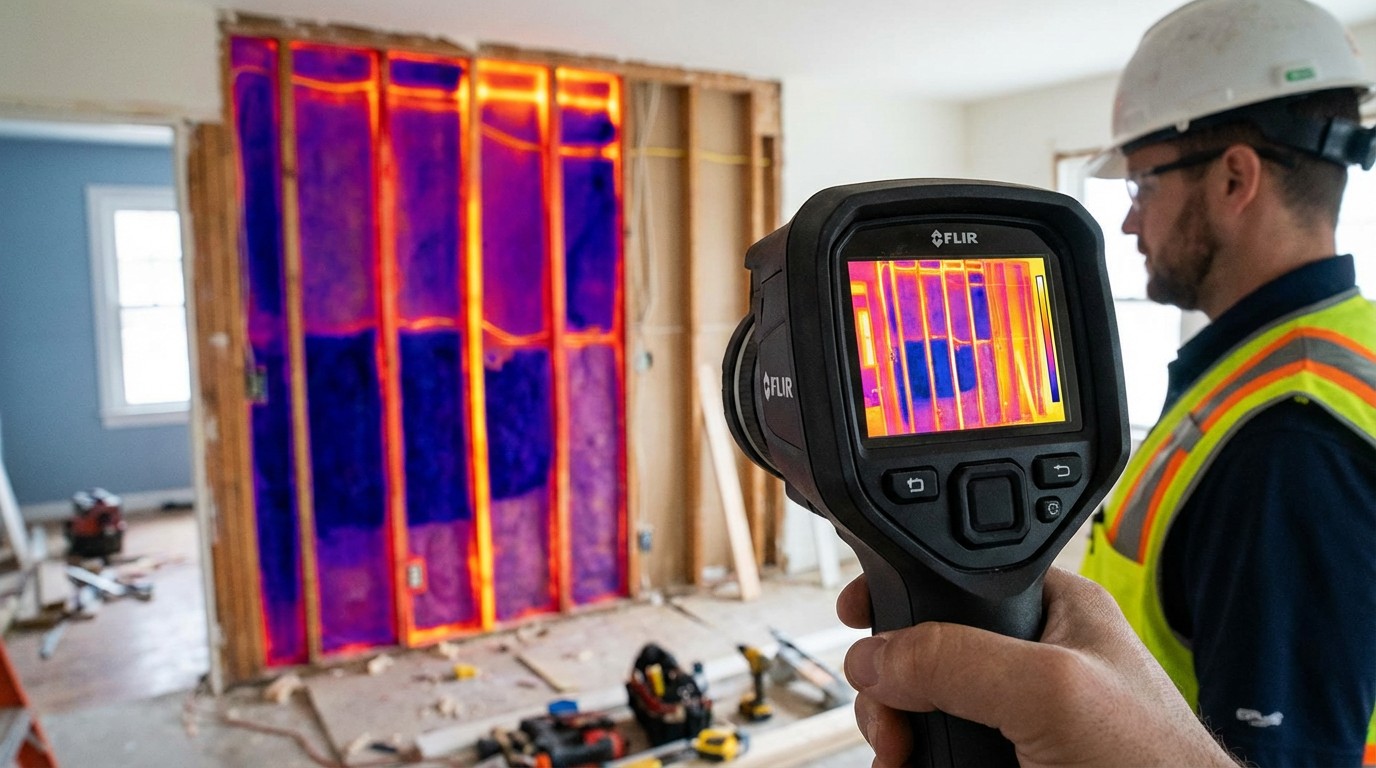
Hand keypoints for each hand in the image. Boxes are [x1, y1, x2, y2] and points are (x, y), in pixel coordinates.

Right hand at [837, 567, 1236, 767]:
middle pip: (922, 650)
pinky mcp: (1003, 765)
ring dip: (894, 733)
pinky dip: (910, 763)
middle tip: (892, 721)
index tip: (859, 615)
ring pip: (920, 710)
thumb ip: (958, 658)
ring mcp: (1015, 722)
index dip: (903, 590)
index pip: (957, 575)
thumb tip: (877, 656)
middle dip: (890, 684)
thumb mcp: (1051, 692)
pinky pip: (933, 754)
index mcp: (1053, 612)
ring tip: (901, 761)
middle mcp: (1030, 662)